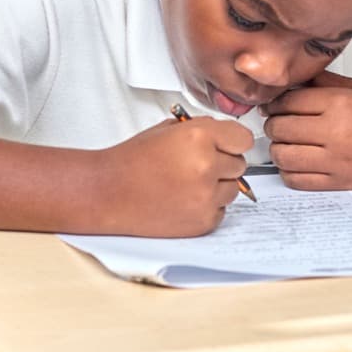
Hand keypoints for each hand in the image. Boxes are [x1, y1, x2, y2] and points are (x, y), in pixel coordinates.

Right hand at [97, 116, 251, 235]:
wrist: (108, 193)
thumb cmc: (132, 161)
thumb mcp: (167, 130)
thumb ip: (201, 130)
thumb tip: (225, 137)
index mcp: (198, 137)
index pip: (243, 139)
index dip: (232, 142)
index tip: (224, 145)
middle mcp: (206, 167)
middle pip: (239, 165)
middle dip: (222, 163)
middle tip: (195, 164)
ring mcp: (206, 197)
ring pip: (233, 190)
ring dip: (217, 186)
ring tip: (187, 183)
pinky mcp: (203, 221)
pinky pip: (221, 210)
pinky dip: (207, 206)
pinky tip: (183, 199)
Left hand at [264, 72, 351, 189]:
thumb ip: (324, 83)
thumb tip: (291, 81)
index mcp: (340, 103)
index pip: (288, 102)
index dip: (275, 103)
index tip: (274, 105)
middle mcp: (336, 132)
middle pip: (280, 128)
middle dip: (273, 125)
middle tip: (278, 123)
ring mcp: (337, 161)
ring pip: (283, 156)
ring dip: (277, 150)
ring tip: (286, 144)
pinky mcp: (340, 183)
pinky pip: (298, 181)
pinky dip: (289, 172)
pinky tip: (296, 163)